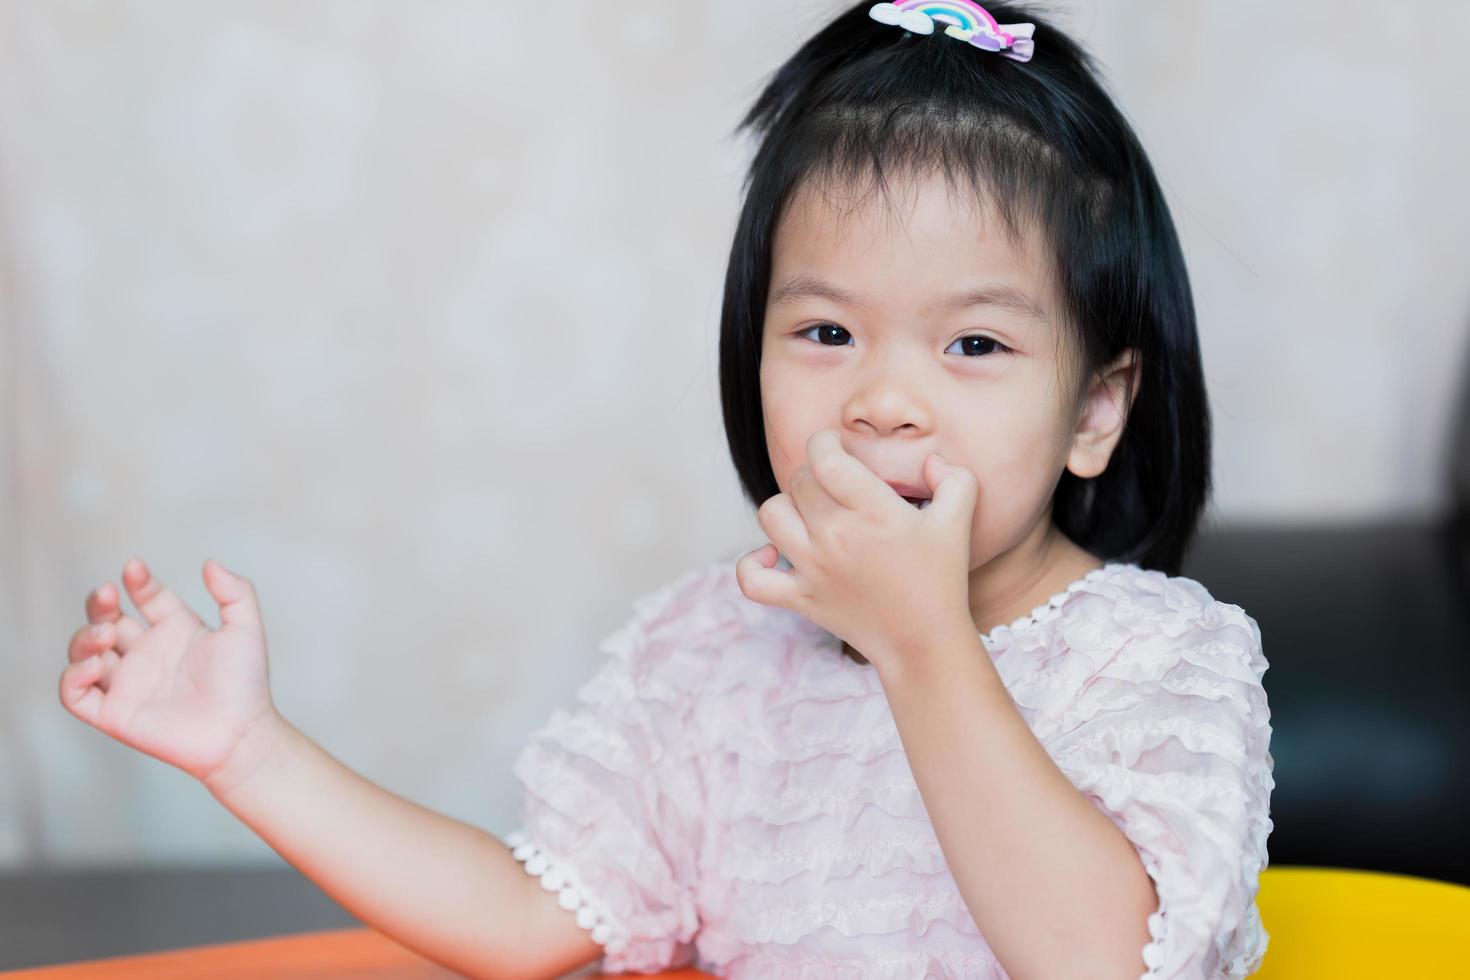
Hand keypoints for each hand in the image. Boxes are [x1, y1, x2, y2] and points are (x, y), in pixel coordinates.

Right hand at [58, 557, 281, 790]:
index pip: (146, 597)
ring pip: (84, 652)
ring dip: (84, 636)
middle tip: (106, 595)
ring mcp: (128, 683)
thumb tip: (209, 563)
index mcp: (176, 630)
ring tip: (107, 634)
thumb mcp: (245, 630)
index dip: (137, 581)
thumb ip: (235, 592)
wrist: (239, 733)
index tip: (134, 569)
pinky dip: (73, 677)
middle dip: (99, 603)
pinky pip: (74, 695)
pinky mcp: (114, 713)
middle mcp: (148, 653)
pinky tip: (97, 665)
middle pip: (107, 619)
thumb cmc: (245, 685)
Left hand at [736, 429, 977, 673]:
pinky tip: (773, 553)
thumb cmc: (939, 579)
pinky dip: (752, 564)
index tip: (835, 446)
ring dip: (786, 506)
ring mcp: (813, 569)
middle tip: (834, 484)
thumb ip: (953, 479)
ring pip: (771, 515)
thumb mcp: (958, 522)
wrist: (923, 642)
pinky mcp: (800, 598)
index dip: (824, 442)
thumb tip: (932, 460)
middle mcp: (836, 536)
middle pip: (799, 481)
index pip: (825, 458)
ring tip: (809, 514)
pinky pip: (752, 579)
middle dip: (815, 474)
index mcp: (873, 512)